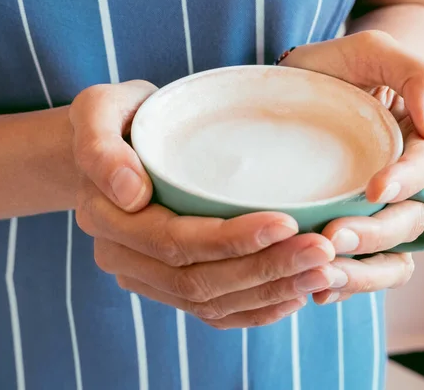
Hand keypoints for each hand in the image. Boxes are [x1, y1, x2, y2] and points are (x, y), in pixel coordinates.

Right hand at [70, 81, 345, 327]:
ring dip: (272, 293)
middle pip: (199, 280)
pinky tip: (295, 297)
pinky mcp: (169, 285)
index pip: (175, 241)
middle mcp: (123, 258)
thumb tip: (131, 193)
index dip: (232, 239)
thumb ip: (100, 146)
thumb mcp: (100, 111)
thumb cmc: (119, 120)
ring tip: (324, 275)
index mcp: (107, 219)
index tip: (287, 223)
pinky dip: (256, 311)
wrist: (114, 148)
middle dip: (266, 270)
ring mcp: (147, 278)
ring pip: (211, 302)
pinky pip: (212, 312)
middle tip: (322, 252)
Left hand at [280, 31, 423, 301]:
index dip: (405, 183)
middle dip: (375, 236)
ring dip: (361, 273)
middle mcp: (404, 186)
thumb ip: (420, 78)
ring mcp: (376, 212)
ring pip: (390, 258)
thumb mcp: (379, 53)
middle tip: (332, 238)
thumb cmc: (348, 64)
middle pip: (407, 224)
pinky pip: (358, 266)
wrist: (315, 82)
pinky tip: (316, 290)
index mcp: (417, 147)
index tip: (375, 189)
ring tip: (323, 279)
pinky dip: (342, 282)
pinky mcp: (348, 227)